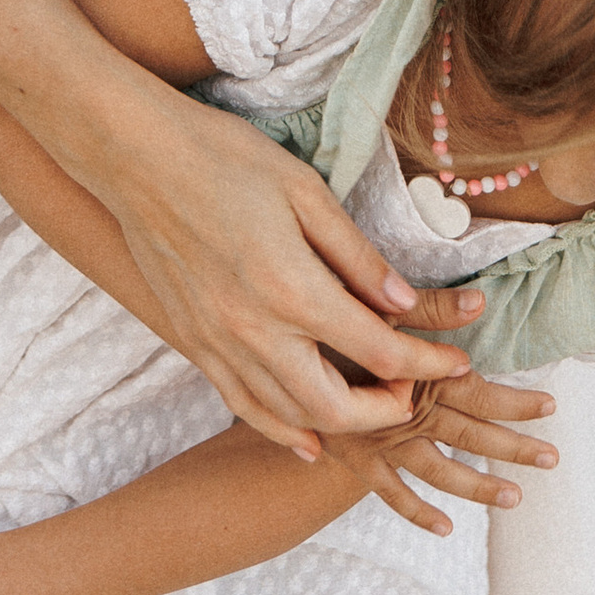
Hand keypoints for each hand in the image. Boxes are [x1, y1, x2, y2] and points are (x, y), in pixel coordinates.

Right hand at [103, 93, 472, 455]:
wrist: (136, 156)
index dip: (427, 362)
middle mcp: (255, 332)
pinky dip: (281, 430)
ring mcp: (219, 345)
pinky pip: (244, 407)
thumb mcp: (304, 190)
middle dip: (389, 410)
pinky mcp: (193, 345)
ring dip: (340, 423)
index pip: (378, 349)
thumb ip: (356, 255)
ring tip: (373, 408)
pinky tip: (305, 437)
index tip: (458, 361)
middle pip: (338, 407)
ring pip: (291, 416)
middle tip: (415, 389)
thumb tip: (406, 302)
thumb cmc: (223, 157)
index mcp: (292, 288)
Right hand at [313, 309, 558, 541]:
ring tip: (514, 498)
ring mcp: (385, 443)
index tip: (551, 407)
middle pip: (471, 436)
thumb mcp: (380, 304)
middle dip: (514, 447)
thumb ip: (434, 307)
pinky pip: (393, 494)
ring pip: (441, 472)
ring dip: (479, 486)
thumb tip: (482, 301)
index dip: (517, 402)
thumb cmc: (328, 318)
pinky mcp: (359, 459)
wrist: (276, 356)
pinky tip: (442, 527)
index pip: (481, 395)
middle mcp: (408, 415)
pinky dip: (417, 511)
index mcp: (420, 377)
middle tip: (552, 457)